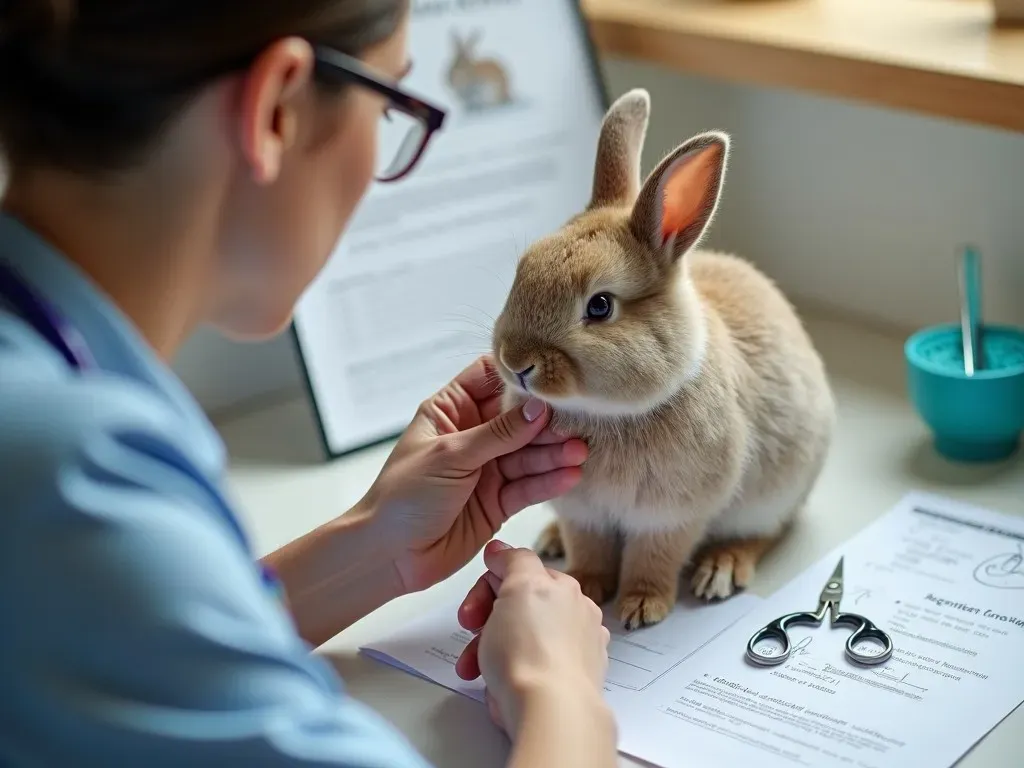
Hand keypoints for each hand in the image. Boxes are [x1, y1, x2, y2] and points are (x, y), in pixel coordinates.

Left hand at [361, 356, 587, 594]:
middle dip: (545, 421)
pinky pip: (528, 486)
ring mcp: (486, 469)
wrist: (390, 555)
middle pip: (517, 419)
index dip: (517, 376)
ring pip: (528, 454)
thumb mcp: (450, 456)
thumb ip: (498, 434)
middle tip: (575, 424)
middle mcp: (471, 436)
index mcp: (449, 411)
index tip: (549, 376)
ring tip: (579, 452)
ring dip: (553, 453)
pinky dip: (548, 482)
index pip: (488, 378)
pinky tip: (569, 476)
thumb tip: (538, 409)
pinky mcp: (498, 501)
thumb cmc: (403, 497)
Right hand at [454, 541, 609, 734]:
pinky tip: (499, 687)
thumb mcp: (519, 585)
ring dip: (487, 651)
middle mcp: (575, 619)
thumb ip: (513, 560)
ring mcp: (572, 654)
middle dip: (485, 622)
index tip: (472, 609)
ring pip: (518, 643)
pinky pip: (525, 673)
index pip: (521, 575)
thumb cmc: (532, 650)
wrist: (549, 712)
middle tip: (470, 635)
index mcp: (566, 590)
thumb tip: (503, 548)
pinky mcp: (564, 686)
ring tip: (472, 670)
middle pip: (518, 610)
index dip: (489, 588)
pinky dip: (508, 676)